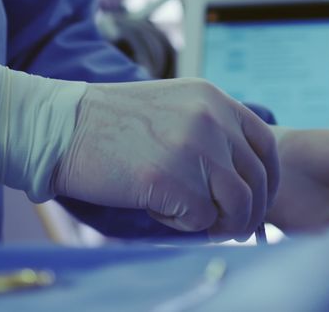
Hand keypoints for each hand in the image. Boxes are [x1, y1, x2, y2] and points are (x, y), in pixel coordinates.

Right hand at [52, 78, 278, 241]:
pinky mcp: (171, 179)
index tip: (258, 200)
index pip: (265, 144)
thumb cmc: (112, 125)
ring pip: (237, 203)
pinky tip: (156, 208)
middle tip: (230, 228)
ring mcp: (194, 147)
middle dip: (248, 212)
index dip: (267, 179)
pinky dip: (183, 223)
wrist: (61, 127)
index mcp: (214, 99)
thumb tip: (244, 184)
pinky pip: (201, 219)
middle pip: (256, 178)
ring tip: (193, 221)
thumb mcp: (174, 108)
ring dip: (221, 223)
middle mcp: (212, 119)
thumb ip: (211, 132)